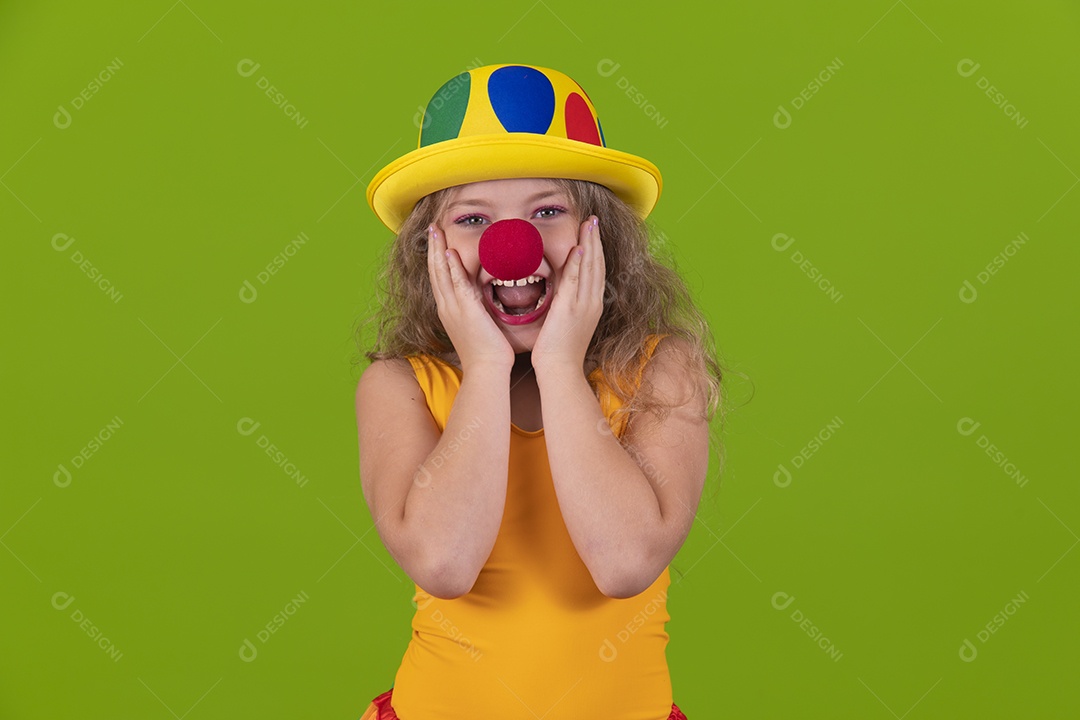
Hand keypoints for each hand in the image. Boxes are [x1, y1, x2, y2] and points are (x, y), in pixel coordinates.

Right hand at [428, 224, 514, 371]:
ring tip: (435, 230)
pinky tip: (449, 252)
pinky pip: (456, 284)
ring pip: (441, 273)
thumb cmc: (486, 354)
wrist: (487, 370)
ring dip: (438, 250)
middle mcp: (447, 308)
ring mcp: (453, 309)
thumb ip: (474, 313)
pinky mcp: (466, 310)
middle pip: (435, 272)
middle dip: (433, 248)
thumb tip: (478, 305)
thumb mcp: (476, 328)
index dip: (437, 259)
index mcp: (449, 311)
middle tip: (432, 227)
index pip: (439, 279)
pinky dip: (451, 267)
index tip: (436, 241)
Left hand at [531, 215, 604, 374]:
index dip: (596, 250)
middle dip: (596, 240)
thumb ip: (569, 306)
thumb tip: (565, 294)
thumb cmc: (560, 352)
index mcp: (592, 305)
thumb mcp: (569, 324)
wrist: (560, 370)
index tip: (593, 232)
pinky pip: (575, 281)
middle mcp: (592, 302)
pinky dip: (579, 263)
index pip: (596, 271)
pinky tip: (579, 247)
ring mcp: (583, 305)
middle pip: (597, 264)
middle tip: (593, 219)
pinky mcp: (569, 309)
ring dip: (590, 243)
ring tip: (589, 224)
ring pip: (590, 268)